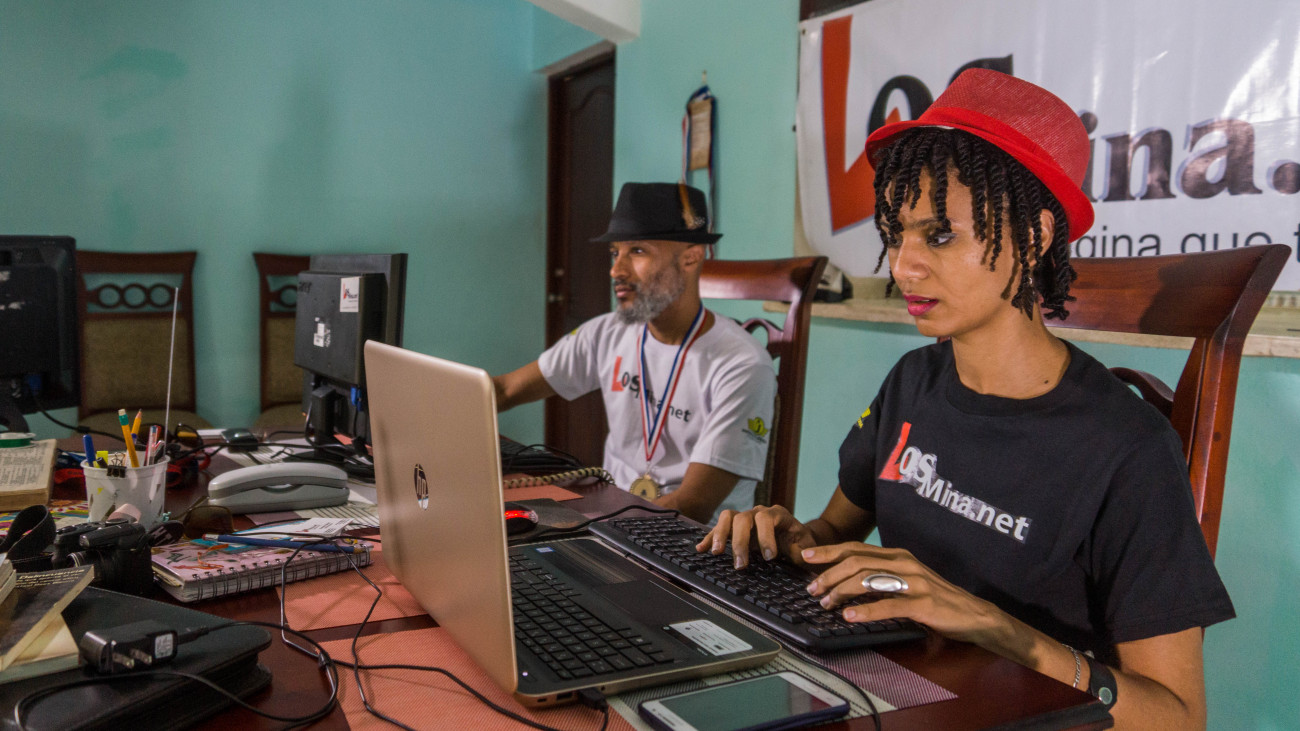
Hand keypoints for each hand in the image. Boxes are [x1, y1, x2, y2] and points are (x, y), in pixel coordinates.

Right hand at [695, 505, 817, 568]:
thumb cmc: (801, 544)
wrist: (796, 538)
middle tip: (741, 565)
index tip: (769, 558)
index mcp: (778, 515)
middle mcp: (759, 513)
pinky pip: (720, 529)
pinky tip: (701, 549)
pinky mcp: (735, 529)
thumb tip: (804, 557)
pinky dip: (710, 538)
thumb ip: (804, 551)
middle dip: (740, 542)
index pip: (766, 518)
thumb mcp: (807, 547)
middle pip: (743, 518)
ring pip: (728, 518)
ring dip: (720, 534)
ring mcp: (745, 519)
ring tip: (717, 552)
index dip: (766, 536)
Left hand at [801, 542, 1004, 644]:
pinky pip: (888, 606)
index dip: (829, 551)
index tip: (806, 557)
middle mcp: (903, 563)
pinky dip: (865, 611)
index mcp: (898, 555)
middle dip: (829, 573)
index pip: (856, 548)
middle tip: (811, 587)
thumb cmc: (937, 599)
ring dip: (841, 591)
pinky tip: (849, 616)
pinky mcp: (922, 604)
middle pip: (856, 561)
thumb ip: (882, 576)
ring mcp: (913, 582)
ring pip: (867, 580)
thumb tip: (847, 579)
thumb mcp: (907, 580)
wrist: (974, 614)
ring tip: (825, 602)